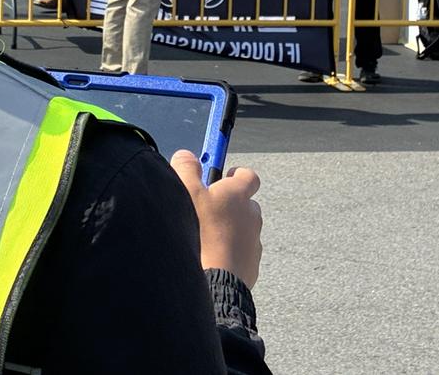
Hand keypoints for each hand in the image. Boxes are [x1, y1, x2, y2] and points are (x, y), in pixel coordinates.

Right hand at [171, 150, 262, 288]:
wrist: (213, 282)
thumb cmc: (199, 233)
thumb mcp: (185, 191)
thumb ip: (186, 167)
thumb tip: (187, 156)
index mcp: (239, 195)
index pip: (248, 175)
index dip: (234, 175)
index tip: (220, 178)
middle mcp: (252, 217)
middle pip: (245, 203)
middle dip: (228, 204)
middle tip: (205, 210)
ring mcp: (253, 243)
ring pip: (242, 230)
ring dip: (228, 230)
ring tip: (204, 238)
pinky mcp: (251, 267)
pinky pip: (240, 253)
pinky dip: (228, 252)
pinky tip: (208, 258)